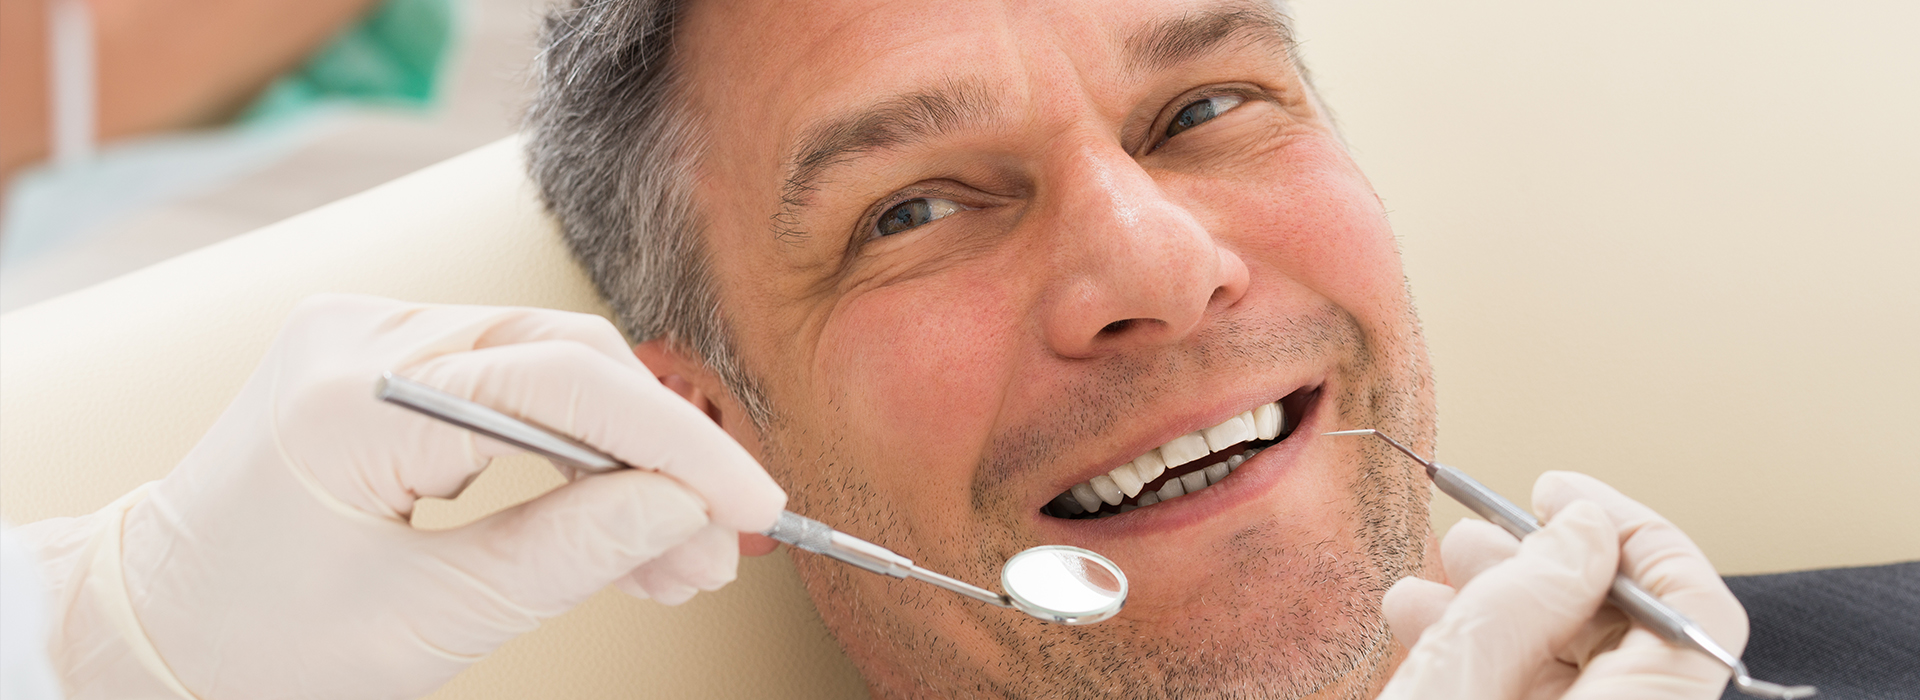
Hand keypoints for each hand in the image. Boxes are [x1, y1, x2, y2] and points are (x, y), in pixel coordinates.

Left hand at [25, 294, 785, 699]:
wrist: (154, 626)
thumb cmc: (259, 642)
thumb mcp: (424, 622)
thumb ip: (565, 555)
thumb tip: (682, 510)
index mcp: (350, 399)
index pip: (562, 386)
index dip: (680, 444)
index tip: (755, 505)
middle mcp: (360, 335)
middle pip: (568, 361)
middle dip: (661, 457)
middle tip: (716, 551)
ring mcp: (368, 334)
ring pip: (553, 370)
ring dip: (625, 459)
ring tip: (674, 559)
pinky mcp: (383, 357)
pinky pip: (512, 381)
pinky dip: (572, 450)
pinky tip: (614, 520)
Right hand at [1378, 471, 1746, 699]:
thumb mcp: (1459, 679)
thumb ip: (1528, 600)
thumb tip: (1580, 528)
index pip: (1694, 607)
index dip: (1631, 533)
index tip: (1559, 493)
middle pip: (1626, 629)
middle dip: (1546, 565)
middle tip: (1476, 536)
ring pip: (1570, 660)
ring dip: (1500, 603)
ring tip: (1432, 578)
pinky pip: (1531, 689)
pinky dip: (1481, 649)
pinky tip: (1421, 624)